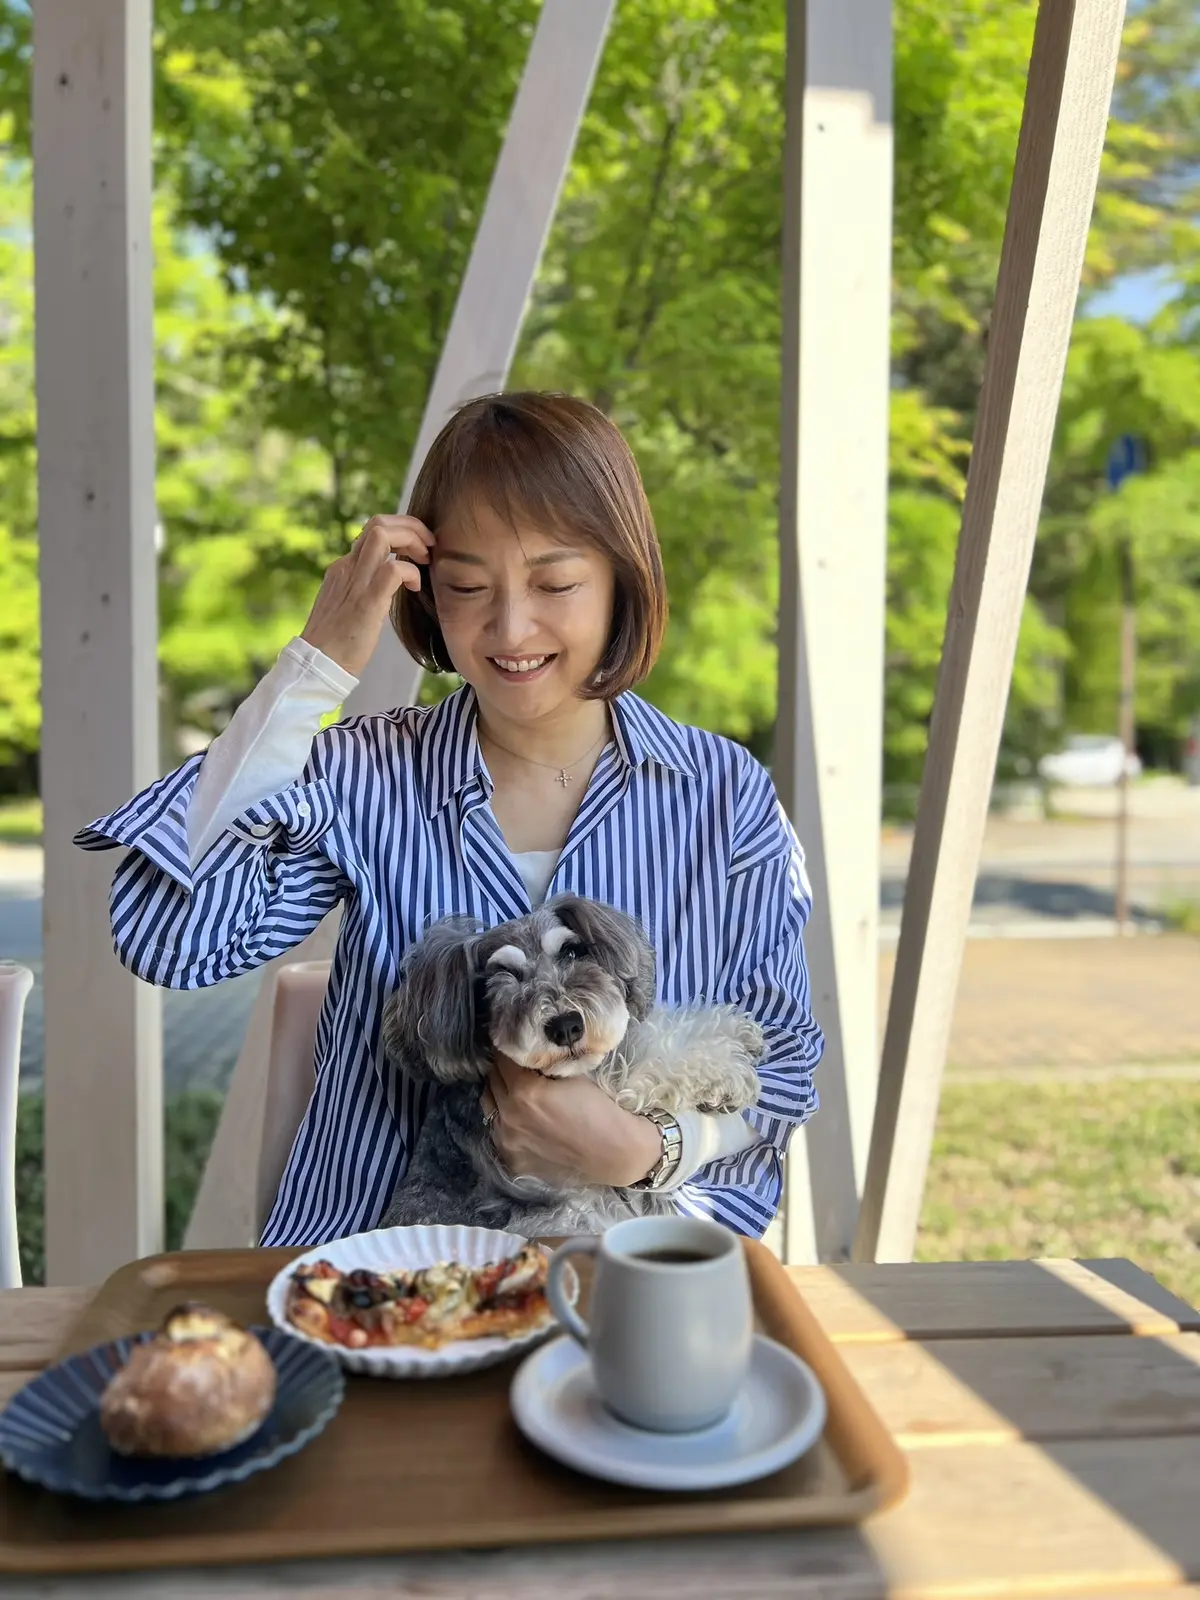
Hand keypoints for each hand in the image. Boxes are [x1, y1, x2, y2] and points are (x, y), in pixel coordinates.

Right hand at [301, 514, 433, 676]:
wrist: (317, 664)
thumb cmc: (337, 642)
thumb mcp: (349, 605)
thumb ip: (364, 587)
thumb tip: (389, 581)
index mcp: (343, 568)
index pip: (372, 530)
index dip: (400, 531)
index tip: (417, 548)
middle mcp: (347, 567)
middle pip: (378, 523)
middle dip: (411, 527)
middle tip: (428, 547)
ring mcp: (355, 581)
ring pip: (383, 534)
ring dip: (413, 540)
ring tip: (425, 560)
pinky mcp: (366, 601)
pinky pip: (394, 569)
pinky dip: (412, 573)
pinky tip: (416, 590)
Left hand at [483, 1055, 662, 1188]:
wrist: (614, 1152)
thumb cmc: (600, 1109)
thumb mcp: (572, 1074)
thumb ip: (544, 1062)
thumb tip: (527, 1048)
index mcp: (524, 1091)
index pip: (502, 1058)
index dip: (511, 1048)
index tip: (516, 1044)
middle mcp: (509, 1117)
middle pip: (492, 1080)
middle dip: (504, 1070)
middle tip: (518, 1065)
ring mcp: (508, 1142)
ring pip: (490, 1106)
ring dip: (501, 1095)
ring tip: (518, 1092)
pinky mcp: (512, 1161)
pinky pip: (498, 1132)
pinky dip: (506, 1121)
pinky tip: (524, 1119)